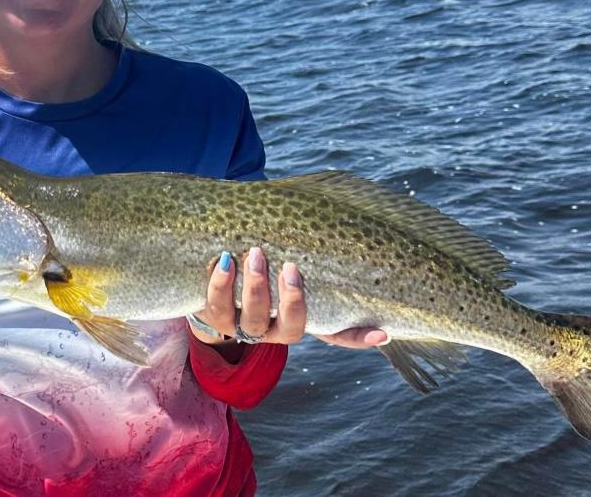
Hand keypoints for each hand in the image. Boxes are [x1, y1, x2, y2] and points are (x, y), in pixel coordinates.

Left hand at [188, 248, 387, 349]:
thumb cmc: (259, 277)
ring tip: (255, 254)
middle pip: (288, 327)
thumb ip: (313, 270)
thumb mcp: (286, 275)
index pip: (336, 336)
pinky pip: (215, 305)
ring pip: (251, 318)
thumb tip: (359, 273)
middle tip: (290, 267)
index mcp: (296, 324)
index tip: (382, 331)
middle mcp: (271, 332)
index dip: (357, 337)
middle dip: (291, 299)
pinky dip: (220, 283)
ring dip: (254, 287)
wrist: (208, 287)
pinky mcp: (212, 315)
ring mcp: (241, 326)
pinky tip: (225, 260)